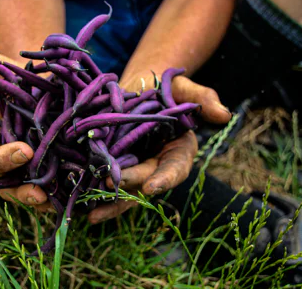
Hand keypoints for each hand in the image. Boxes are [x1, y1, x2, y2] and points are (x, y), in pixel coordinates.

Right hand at [0, 54, 50, 211]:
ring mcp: (15, 168)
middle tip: (23, 155)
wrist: (37, 93)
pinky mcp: (38, 172)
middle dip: (5, 166)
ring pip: (16, 187)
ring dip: (28, 194)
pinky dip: (53, 195)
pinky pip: (42, 188)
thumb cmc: (8, 83)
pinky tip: (65, 199)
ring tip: (43, 199)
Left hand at [87, 75, 230, 223]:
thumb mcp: (185, 89)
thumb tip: (224, 115)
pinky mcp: (115, 163)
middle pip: (144, 181)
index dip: (164, 179)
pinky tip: (77, 201)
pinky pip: (105, 179)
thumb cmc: (168, 88)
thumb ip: (204, 99)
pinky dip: (92, 189)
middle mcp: (157, 164)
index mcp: (178, 151)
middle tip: (107, 186)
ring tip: (90, 214)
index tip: (150, 187)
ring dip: (108, 202)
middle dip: (127, 186)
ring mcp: (135, 166)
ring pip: (124, 189)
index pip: (175, 168)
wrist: (142, 87)